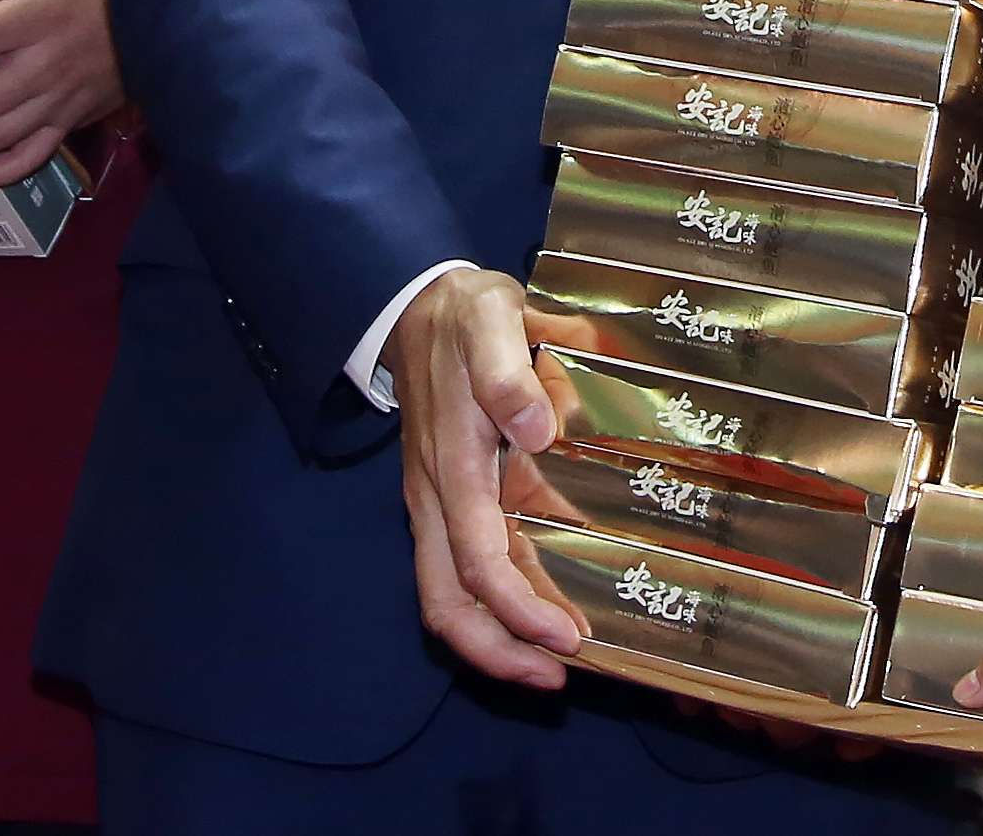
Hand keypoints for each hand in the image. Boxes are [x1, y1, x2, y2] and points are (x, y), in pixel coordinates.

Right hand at [390, 270, 581, 686]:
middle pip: (448, 603)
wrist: (415, 305)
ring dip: (493, 639)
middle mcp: (436, 499)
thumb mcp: (490, 321)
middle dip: (499, 651)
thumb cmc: (463, 317)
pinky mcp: (441, 502)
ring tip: (549, 665)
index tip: (568, 637)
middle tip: (559, 676)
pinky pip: (453, 574)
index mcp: (452, 467)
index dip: (520, 609)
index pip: (478, 562)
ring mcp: (433, 505)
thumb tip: (538, 431)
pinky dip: (488, 607)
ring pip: (445, 597)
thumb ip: (508, 373)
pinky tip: (531, 612)